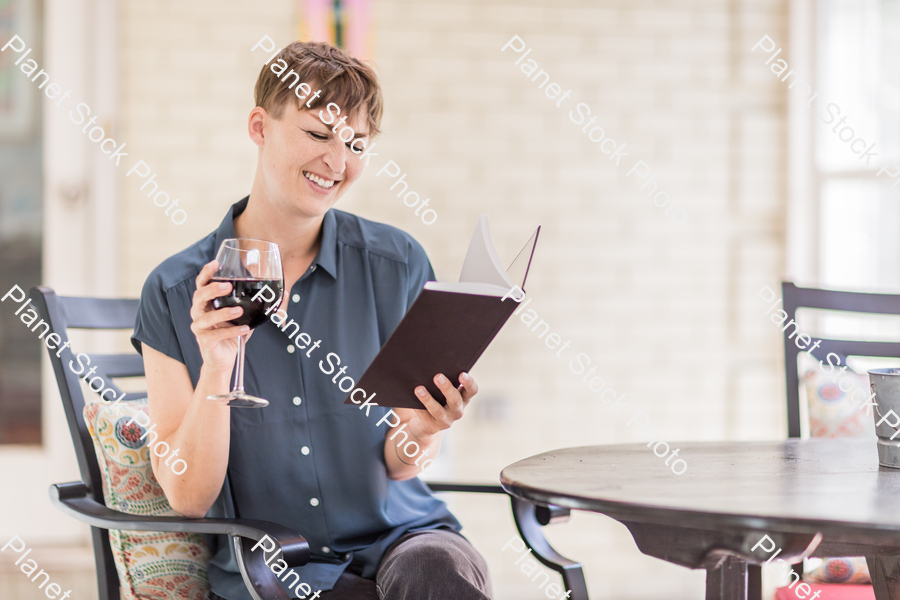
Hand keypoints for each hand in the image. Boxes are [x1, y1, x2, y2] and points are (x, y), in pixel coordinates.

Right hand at [190, 260, 250, 375]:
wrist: (224, 358)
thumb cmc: (232, 333)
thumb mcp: (247, 316)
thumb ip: (259, 303)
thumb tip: (284, 292)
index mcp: (207, 302)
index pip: (202, 284)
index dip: (206, 273)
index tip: (215, 263)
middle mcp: (199, 312)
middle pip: (199, 296)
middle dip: (212, 289)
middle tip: (227, 286)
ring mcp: (199, 327)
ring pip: (206, 317)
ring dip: (223, 313)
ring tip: (239, 311)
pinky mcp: (204, 341)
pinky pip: (216, 335)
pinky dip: (230, 332)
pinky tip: (244, 329)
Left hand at [395, 372, 477, 442]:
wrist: (424, 425)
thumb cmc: (435, 399)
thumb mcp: (441, 391)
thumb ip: (442, 381)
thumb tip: (431, 366)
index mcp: (463, 398)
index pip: (472, 390)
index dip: (469, 383)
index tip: (462, 374)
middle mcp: (457, 411)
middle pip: (455, 400)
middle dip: (446, 388)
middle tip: (437, 377)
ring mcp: (446, 421)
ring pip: (438, 410)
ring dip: (428, 399)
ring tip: (419, 389)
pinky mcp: (432, 427)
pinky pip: (424, 416)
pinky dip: (418, 407)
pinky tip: (412, 400)